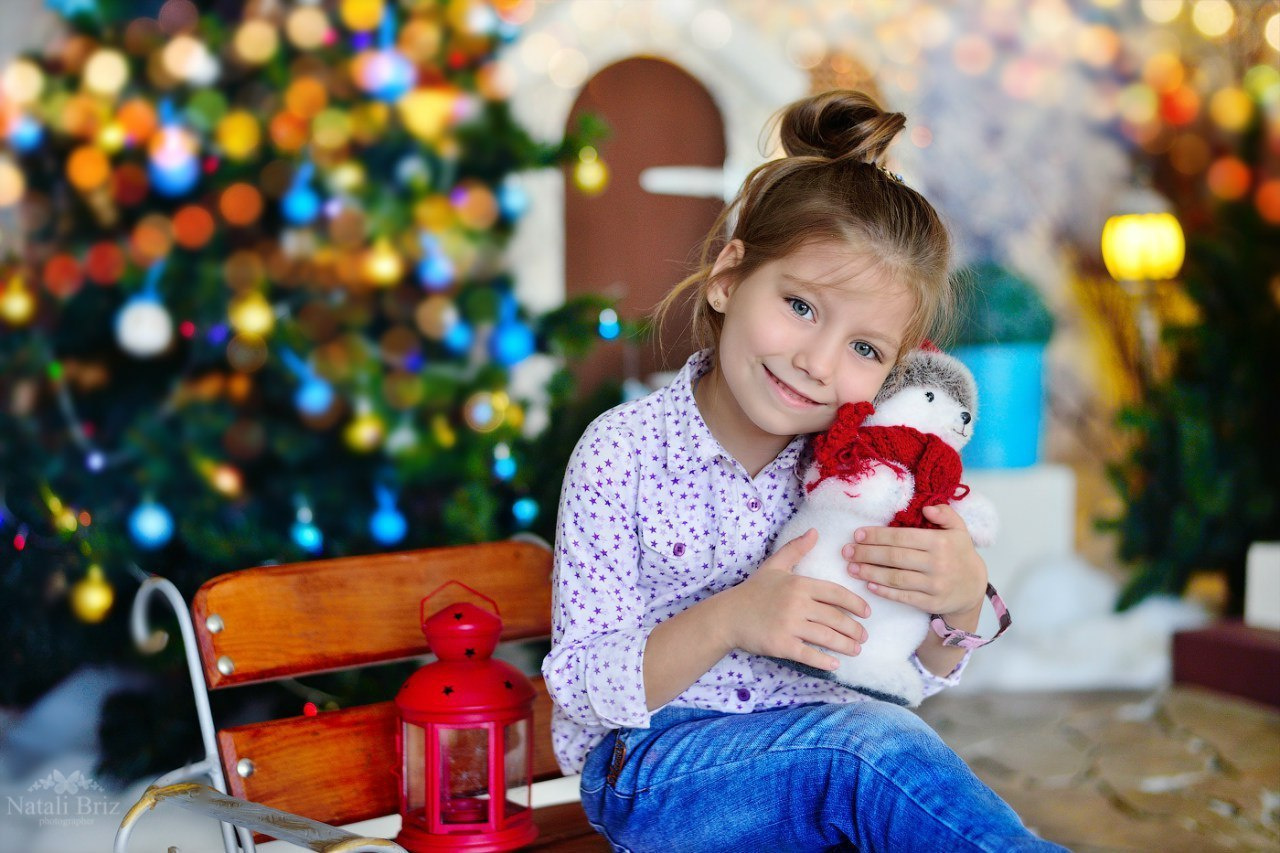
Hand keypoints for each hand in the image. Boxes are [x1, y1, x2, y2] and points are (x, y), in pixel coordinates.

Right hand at [720, 528, 868, 670]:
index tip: (867, 613)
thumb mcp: (774, 566)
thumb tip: (815, 531)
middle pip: (836, 618)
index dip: (856, 604)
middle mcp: (797, 604)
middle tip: (863, 636)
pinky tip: (835, 665)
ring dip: (846, 645)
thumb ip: (795, 548)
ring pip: (827, 637)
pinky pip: (809, 654)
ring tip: (856, 650)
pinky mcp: (781, 645)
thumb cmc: (753, 591)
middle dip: (854, 629)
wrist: (728, 616)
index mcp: (799, 584)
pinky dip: (825, 661)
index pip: (836, 593)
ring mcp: (789, 626)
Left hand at [841, 504, 986, 619]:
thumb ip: (945, 513)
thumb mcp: (958, 529)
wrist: (974, 587)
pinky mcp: (932, 603)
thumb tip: (926, 508)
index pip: (902, 537)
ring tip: (851, 568)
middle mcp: (937, 563)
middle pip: (894, 557)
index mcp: (940, 542)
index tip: (857, 534)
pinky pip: (904, 596)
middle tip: (847, 551)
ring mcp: (935, 585)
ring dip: (870, 573)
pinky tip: (868, 585)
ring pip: (896, 578)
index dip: (877, 536)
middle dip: (867, 553)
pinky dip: (885, 591)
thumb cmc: (959, 553)